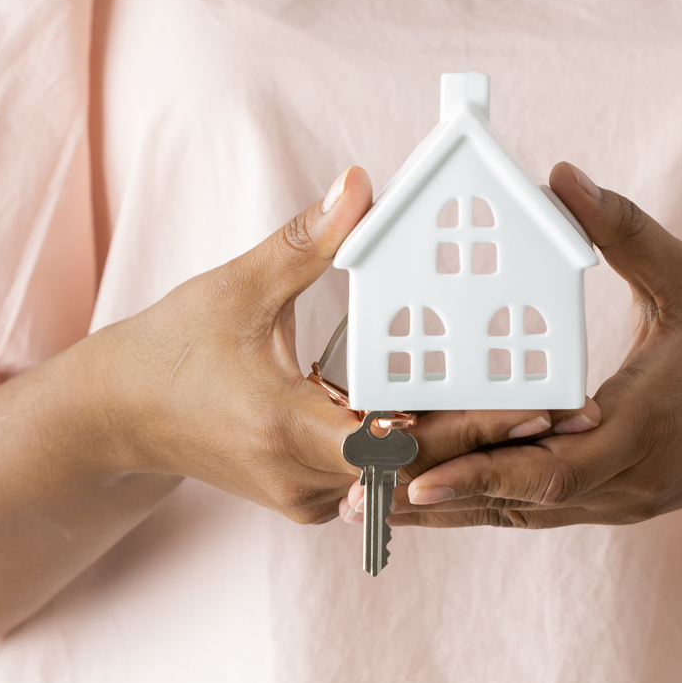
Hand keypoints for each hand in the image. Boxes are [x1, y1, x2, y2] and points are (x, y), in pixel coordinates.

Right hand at [92, 167, 563, 523]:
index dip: (469, 426)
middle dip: (491, 438)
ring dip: (460, 449)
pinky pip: (376, 480)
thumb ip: (307, 242)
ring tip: (540, 421)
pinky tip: (472, 425)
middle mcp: (302, 477)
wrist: (115, 419)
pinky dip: (418, 452)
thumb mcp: (236, 286)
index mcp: (285, 427)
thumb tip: (362, 185)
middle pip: (416, 464)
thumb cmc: (170, 347)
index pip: (397, 438)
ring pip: (400, 477)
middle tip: (566, 415)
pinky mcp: (305, 496)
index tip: (533, 405)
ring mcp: (305, 496)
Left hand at [382, 161, 681, 528]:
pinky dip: (486, 502)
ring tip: (367, 503)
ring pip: (523, 514)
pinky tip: (432, 495)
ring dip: (450, 511)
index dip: (479, 474)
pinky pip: (542, 508)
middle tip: (353, 493)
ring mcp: (624, 498)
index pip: (551, 466)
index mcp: (646, 422)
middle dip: (436, 500)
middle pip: (518, 502)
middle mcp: (629, 477)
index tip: (410, 475)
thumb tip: (561, 175)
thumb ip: (625, 231)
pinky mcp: (621, 501)